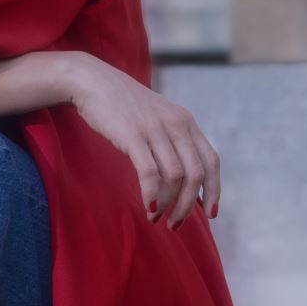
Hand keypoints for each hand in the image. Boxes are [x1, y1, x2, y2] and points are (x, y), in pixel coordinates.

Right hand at [68, 54, 220, 229]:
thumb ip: (172, 143)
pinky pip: (150, 172)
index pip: (211, 161)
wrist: (92, 81)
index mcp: (185, 121)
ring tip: (156, 217)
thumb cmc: (123, 106)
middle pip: (196, 174)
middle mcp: (176, 124)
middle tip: (175, 224)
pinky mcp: (133, 134)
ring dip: (169, 204)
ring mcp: (155, 128)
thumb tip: (184, 180)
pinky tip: (149, 206)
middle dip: (189, 205)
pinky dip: (152, 194)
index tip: (211, 214)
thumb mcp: (157, 118)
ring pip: (175, 176)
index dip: (214, 190)